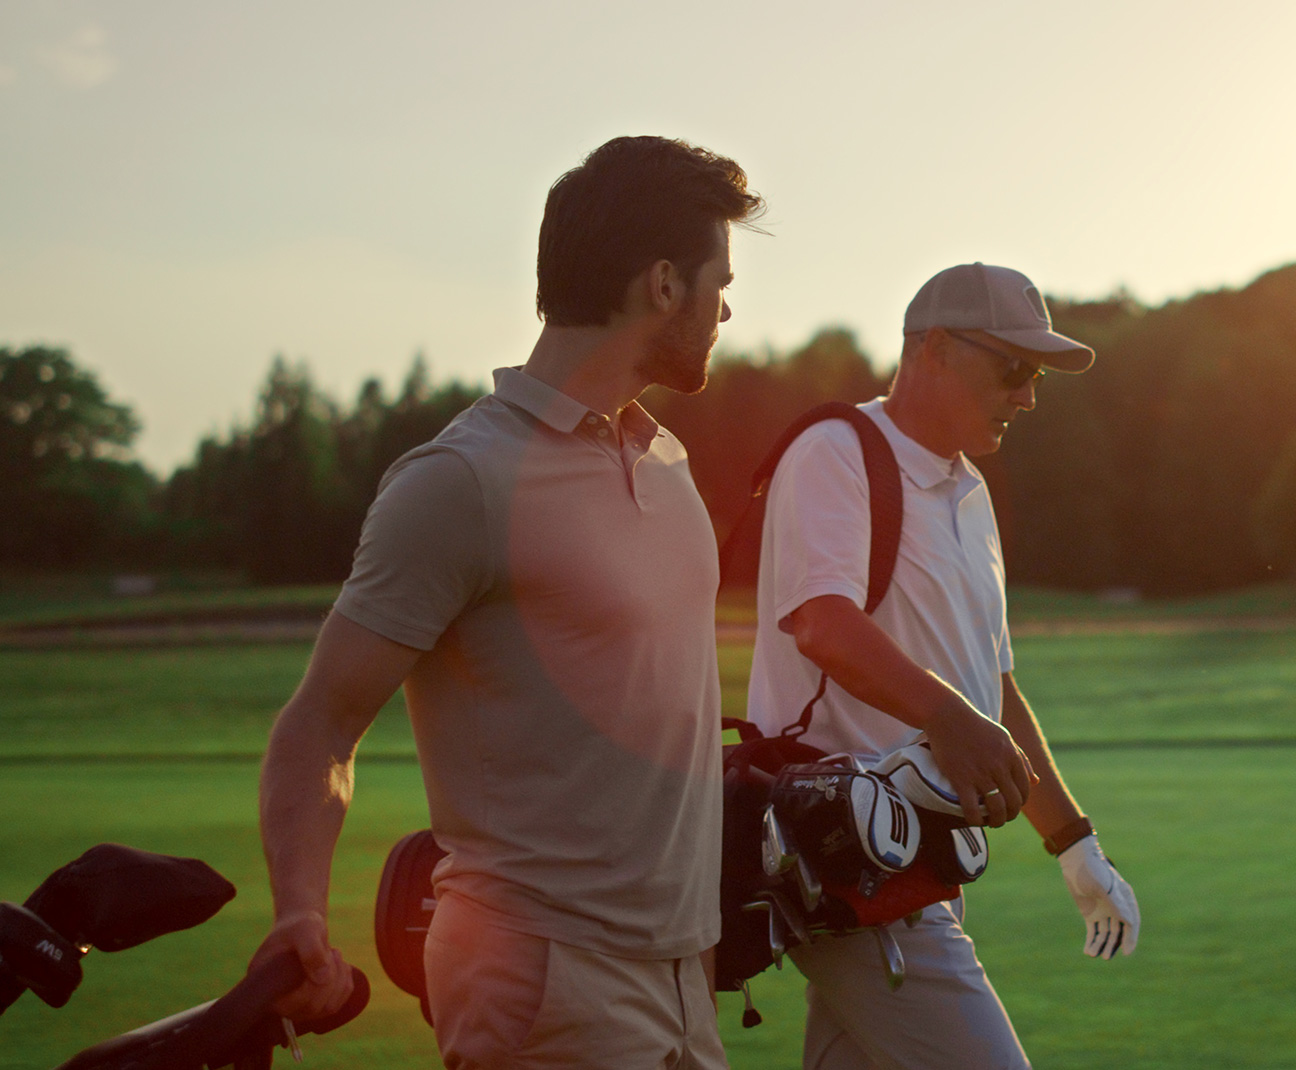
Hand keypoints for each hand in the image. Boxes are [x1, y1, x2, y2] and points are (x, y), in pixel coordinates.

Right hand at [249, 911, 354, 1018]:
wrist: (303, 926)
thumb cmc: (299, 926)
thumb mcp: (305, 929)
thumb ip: (311, 949)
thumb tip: (322, 979)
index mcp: (264, 985)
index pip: (289, 1005)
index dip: (311, 986)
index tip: (323, 956)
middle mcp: (277, 1002)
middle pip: (311, 1009)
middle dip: (330, 977)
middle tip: (332, 950)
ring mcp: (296, 1006)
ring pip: (327, 1008)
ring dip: (339, 979)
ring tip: (334, 954)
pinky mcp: (313, 1004)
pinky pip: (337, 1003)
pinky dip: (344, 982)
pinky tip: (339, 963)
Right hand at [923, 697, 1035, 826]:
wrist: (947, 715)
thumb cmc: (976, 726)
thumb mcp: (1004, 737)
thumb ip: (1021, 759)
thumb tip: (1036, 782)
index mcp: (1012, 755)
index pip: (1025, 789)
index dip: (1020, 802)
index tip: (1011, 806)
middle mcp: (999, 766)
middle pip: (1013, 802)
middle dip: (1010, 815)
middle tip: (1002, 817)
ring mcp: (980, 773)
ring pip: (996, 808)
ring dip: (996, 821)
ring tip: (991, 823)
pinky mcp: (960, 778)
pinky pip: (972, 807)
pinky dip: (974, 819)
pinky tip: (973, 821)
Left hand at [1058, 836, 1139, 958]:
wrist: (1076, 861)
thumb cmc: (1093, 870)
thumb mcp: (1104, 886)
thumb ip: (1116, 903)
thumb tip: (1128, 921)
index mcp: (1125, 901)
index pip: (1131, 923)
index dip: (1130, 939)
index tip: (1127, 952)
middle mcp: (1116, 909)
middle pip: (1118, 932)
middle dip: (1113, 945)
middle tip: (1107, 957)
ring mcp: (1103, 912)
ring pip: (1105, 934)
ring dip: (1102, 945)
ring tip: (1095, 955)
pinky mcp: (1090, 914)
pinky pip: (1093, 931)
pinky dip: (1092, 941)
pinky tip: (1088, 951)